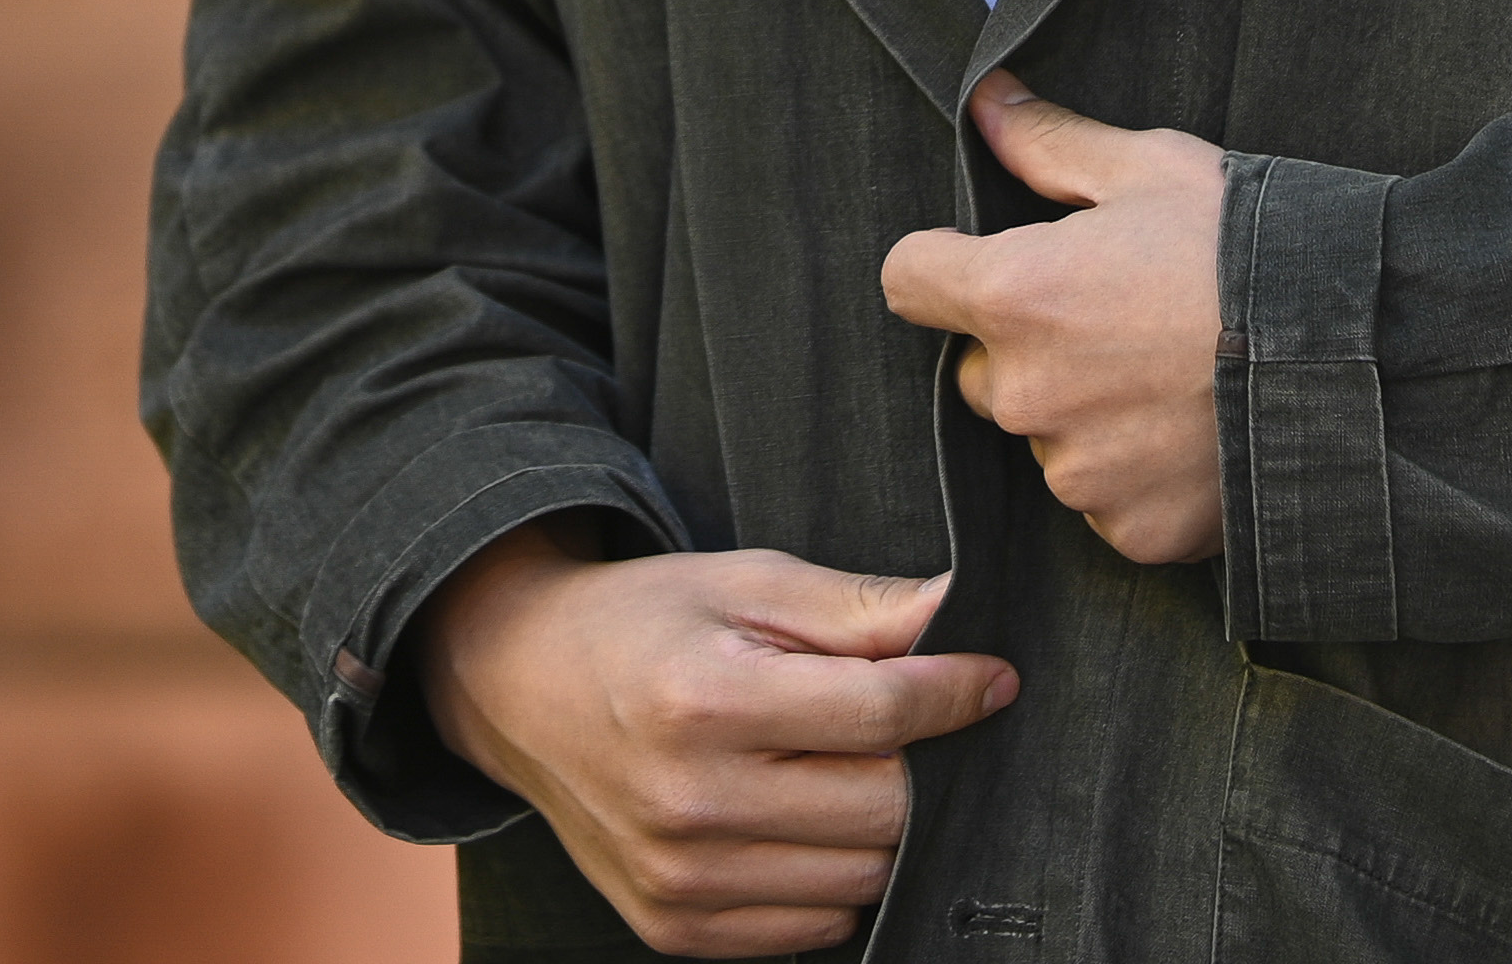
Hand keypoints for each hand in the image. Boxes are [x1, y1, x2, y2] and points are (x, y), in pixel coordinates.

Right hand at [411, 524, 1019, 955]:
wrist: (519, 686)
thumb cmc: (645, 622)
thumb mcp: (744, 582)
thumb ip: (856, 608)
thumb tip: (960, 615)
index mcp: (707, 702)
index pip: (882, 714)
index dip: (955, 691)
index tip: (991, 677)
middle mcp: (690, 803)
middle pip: (884, 809)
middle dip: (918, 762)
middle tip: (902, 722)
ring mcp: (678, 878)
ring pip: (861, 880)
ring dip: (881, 827)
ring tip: (847, 770)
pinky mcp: (673, 927)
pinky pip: (812, 929)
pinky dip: (833, 881)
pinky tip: (804, 822)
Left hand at [877, 71, 1230, 565]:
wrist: (1363, 356)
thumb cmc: (1251, 248)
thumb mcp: (1152, 168)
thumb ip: (1050, 144)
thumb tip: (986, 104)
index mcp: (1015, 293)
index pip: (909, 280)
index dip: (943, 265)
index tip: (987, 261)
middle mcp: (1028, 393)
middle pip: (980, 369)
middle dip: (1028, 347)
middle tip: (1119, 319)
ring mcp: (1078, 472)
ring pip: (1046, 436)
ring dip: (1085, 413)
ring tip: (1173, 376)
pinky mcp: (1129, 531)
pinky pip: (1104, 499)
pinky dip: (1136, 473)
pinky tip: (1195, 431)